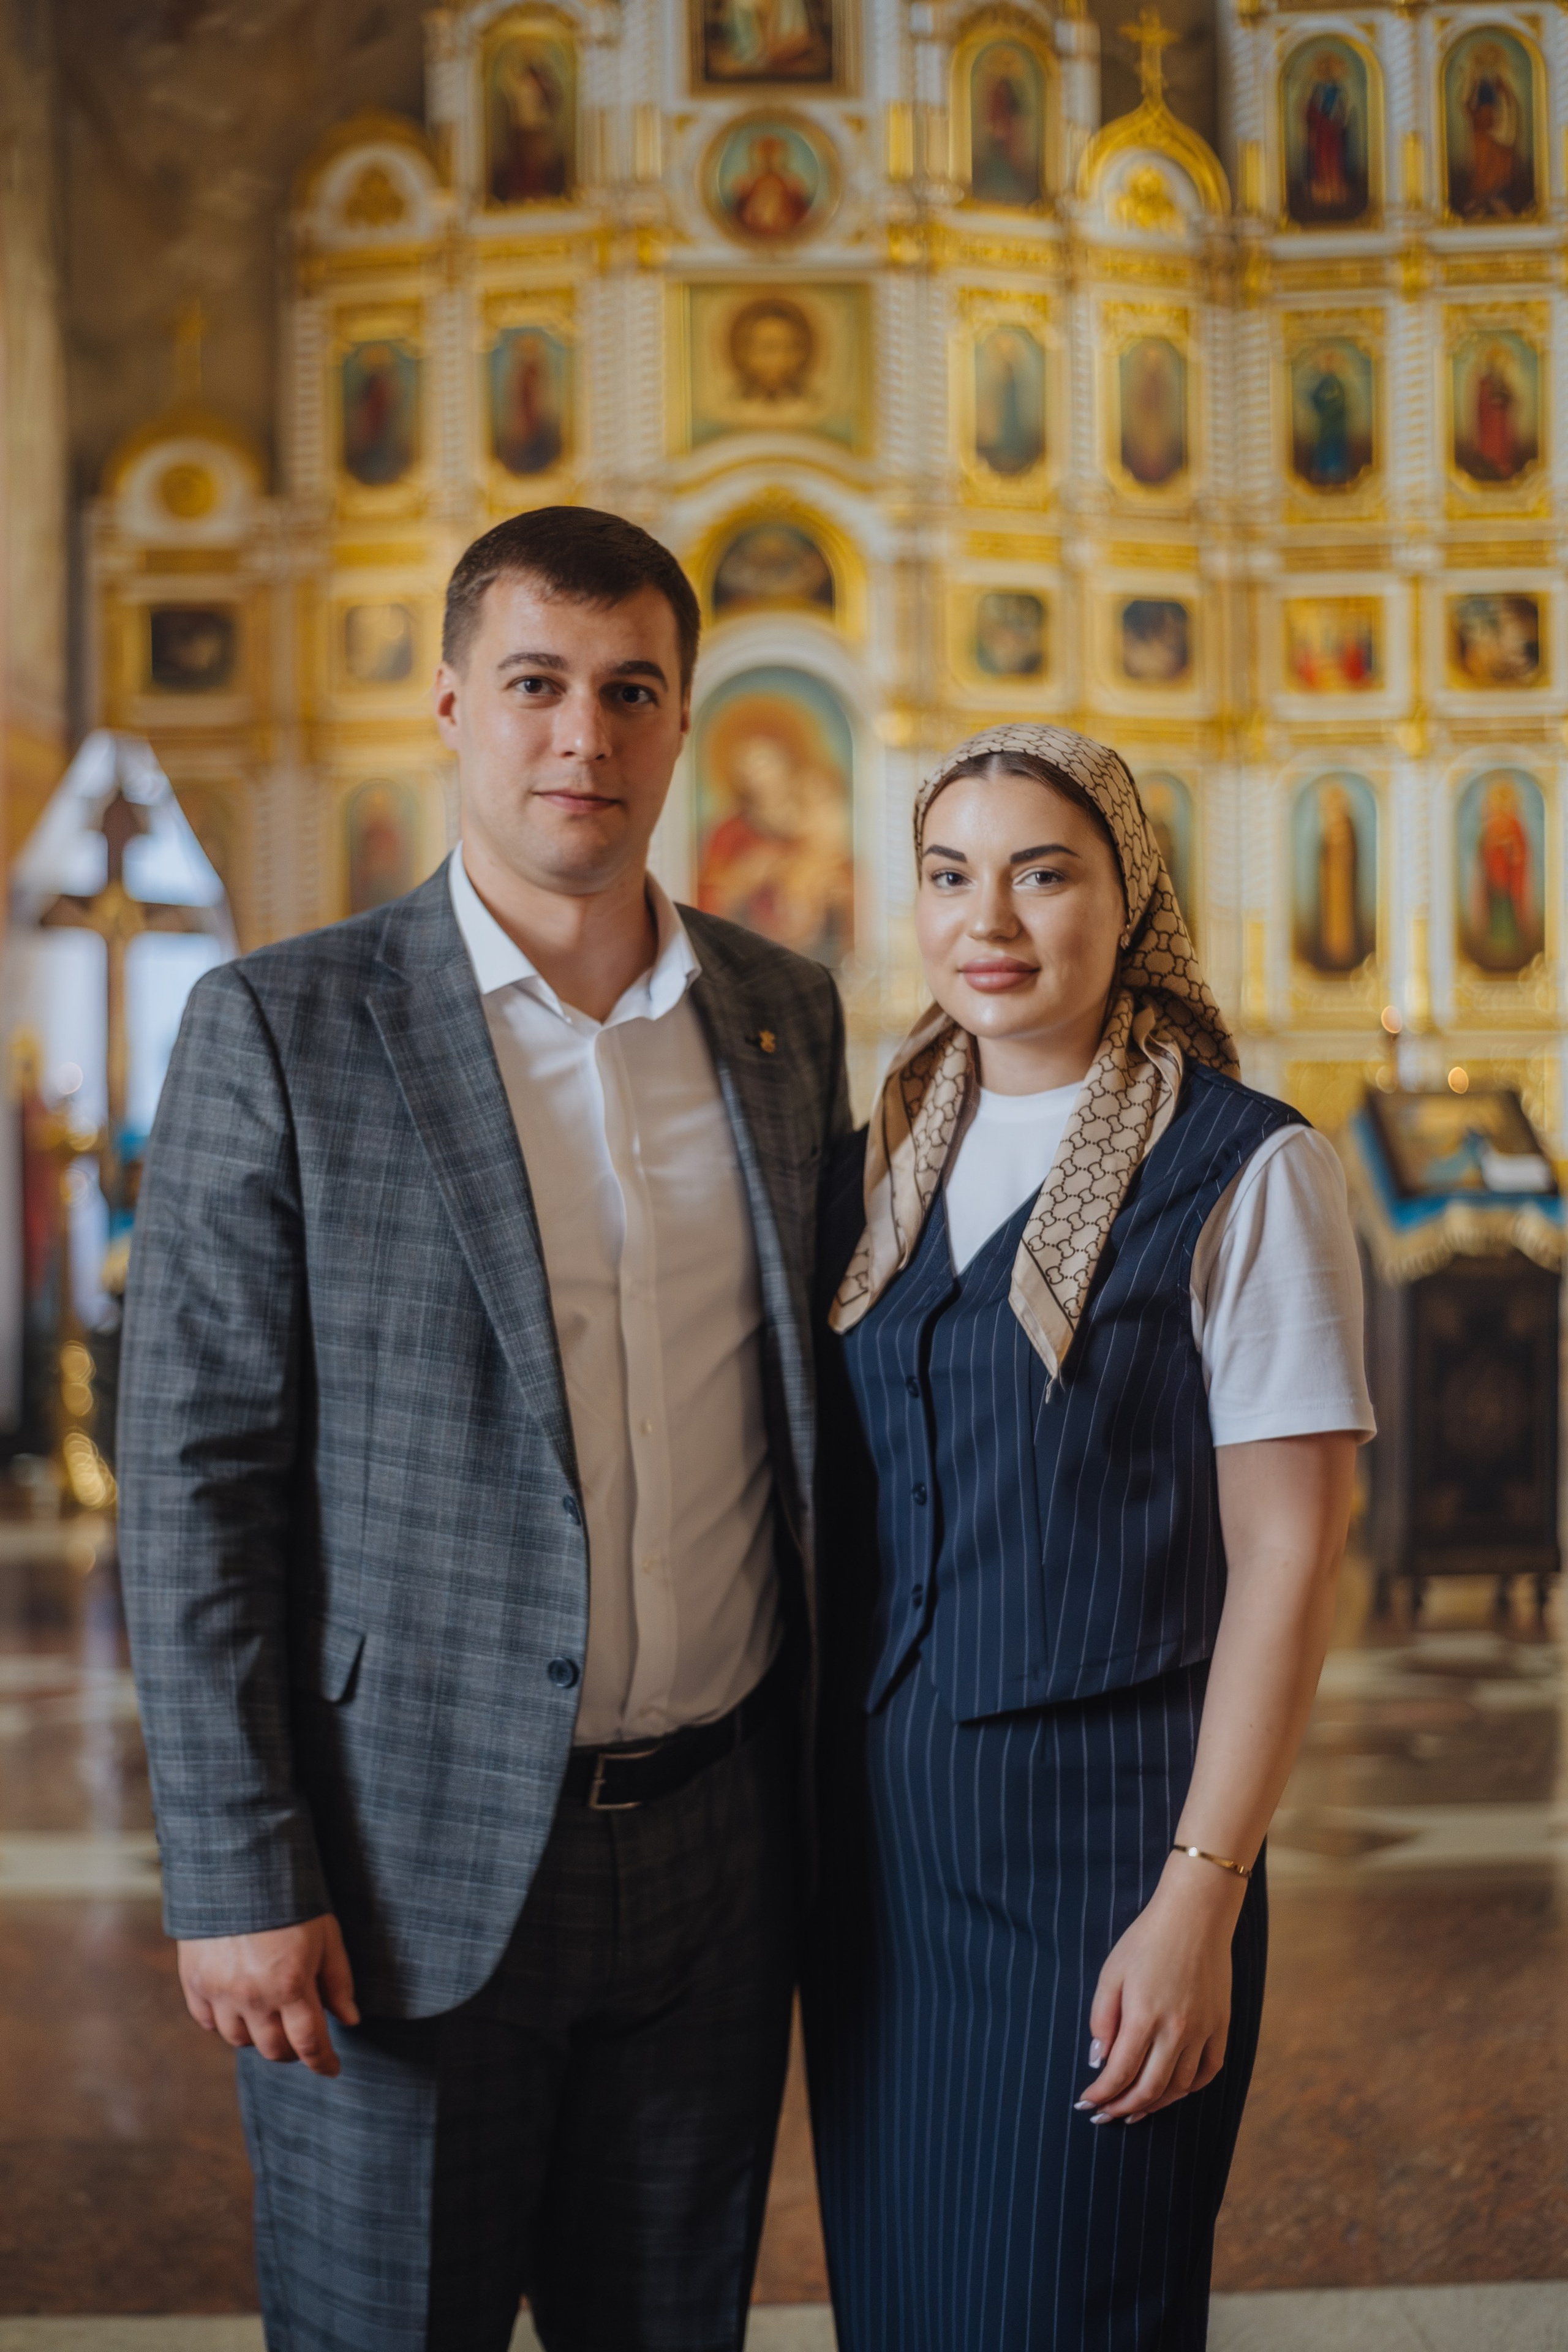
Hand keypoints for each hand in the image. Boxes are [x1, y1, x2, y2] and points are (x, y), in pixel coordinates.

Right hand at [177, 1913, 359, 2077]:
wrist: (238, 1865)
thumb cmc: (291, 1898)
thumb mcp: (327, 1934)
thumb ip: (338, 1981)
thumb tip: (350, 2020)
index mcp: (290, 1984)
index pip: (309, 2043)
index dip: (323, 2062)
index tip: (332, 2069)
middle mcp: (251, 1996)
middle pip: (273, 2049)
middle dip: (293, 2051)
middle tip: (303, 2041)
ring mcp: (219, 1991)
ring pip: (239, 2040)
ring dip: (259, 2038)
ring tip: (272, 2021)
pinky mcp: (194, 1981)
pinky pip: (208, 2022)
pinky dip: (225, 2023)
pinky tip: (240, 2010)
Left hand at [1074, 1857, 1241, 2125]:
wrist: (1195, 1916)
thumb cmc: (1147, 1940)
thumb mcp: (1111, 1972)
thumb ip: (1102, 2018)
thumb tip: (1099, 2059)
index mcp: (1144, 2016)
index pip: (1120, 2073)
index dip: (1102, 2094)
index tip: (1087, 2103)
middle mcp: (1176, 2031)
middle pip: (1149, 2089)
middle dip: (1123, 2108)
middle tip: (1106, 2116)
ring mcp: (1203, 2031)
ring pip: (1180, 2087)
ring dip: (1155, 2104)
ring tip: (1134, 2110)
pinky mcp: (1222, 2026)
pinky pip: (1208, 2071)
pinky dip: (1190, 2089)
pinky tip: (1173, 2092)